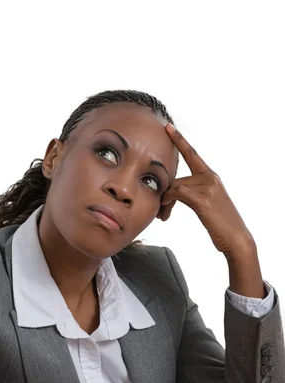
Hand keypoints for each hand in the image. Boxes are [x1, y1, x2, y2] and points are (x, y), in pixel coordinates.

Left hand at [157, 123, 253, 256]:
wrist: (236, 239)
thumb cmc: (220, 224)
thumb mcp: (206, 204)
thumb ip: (192, 194)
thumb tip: (171, 193)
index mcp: (211, 176)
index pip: (192, 154)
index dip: (179, 140)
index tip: (168, 128)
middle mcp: (210, 178)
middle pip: (176, 178)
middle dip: (164, 194)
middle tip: (161, 211)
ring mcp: (208, 187)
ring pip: (175, 186)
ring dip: (165, 201)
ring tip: (164, 215)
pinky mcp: (203, 199)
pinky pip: (178, 192)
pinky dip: (168, 200)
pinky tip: (165, 211)